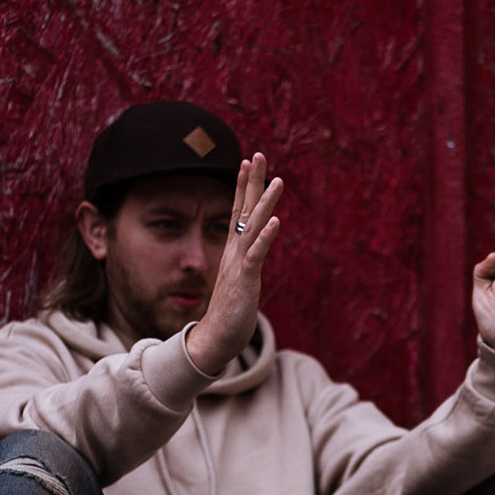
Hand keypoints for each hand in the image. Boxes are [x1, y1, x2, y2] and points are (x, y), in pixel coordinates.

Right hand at [187, 154, 281, 374]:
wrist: (217, 339)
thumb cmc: (231, 312)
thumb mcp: (240, 280)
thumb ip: (245, 263)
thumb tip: (252, 251)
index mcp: (235, 251)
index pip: (239, 211)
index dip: (244, 186)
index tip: (248, 162)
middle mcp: (235, 252)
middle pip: (244, 210)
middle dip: (252, 182)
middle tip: (257, 155)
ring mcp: (239, 265)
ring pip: (253, 227)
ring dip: (264, 204)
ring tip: (277, 181)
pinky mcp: (245, 280)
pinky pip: (256, 255)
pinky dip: (265, 237)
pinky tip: (276, 221)